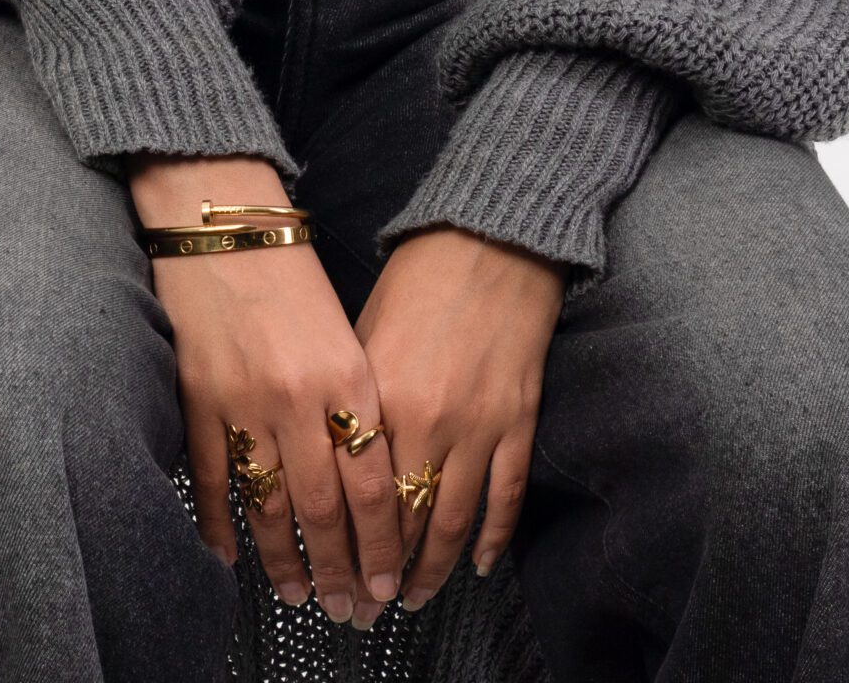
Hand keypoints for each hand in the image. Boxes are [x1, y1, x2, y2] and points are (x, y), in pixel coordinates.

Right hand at [127, 156, 406, 623]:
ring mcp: (242, 403)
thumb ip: (359, 400)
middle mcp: (298, 398)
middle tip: (352, 611)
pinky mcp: (196, 399)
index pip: (373, 484)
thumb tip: (373, 478)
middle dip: (342, 569)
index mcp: (347, 376)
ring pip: (269, 506)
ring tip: (301, 595)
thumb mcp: (346, 331)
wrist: (220, 222)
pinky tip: (231, 557)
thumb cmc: (292, 271)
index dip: (382, 543)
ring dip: (286, 561)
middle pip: (324, 509)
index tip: (389, 583)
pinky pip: (211, 480)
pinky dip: (221, 524)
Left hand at [353, 223, 566, 610]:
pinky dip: (491, 537)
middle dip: (380, 573)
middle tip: (364, 609)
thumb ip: (354, 401)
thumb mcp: (366, 333)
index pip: (356, 496)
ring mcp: (480, 426)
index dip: (343, 546)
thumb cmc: (420, 278)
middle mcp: (429, 421)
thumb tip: (334, 458)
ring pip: (451, 522)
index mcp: (382, 397)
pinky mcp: (518, 421)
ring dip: (431, 571)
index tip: (330, 578)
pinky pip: (505, 497)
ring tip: (413, 602)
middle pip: (401, 521)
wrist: (493, 239)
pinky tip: (475, 565)